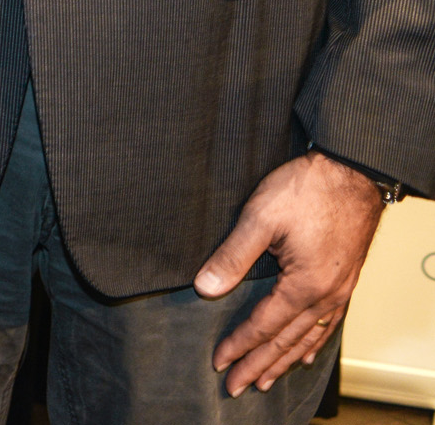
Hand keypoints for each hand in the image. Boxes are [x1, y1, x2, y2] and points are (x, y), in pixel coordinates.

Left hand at [198, 151, 385, 395]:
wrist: (352, 171)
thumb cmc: (307, 189)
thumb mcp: (259, 218)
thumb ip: (232, 257)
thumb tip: (205, 289)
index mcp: (304, 285)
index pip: (264, 326)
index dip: (240, 345)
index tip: (219, 363)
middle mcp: (326, 295)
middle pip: (288, 341)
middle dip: (260, 365)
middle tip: (237, 387)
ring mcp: (340, 289)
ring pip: (310, 337)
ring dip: (285, 360)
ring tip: (266, 379)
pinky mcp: (345, 278)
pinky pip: (329, 322)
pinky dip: (314, 342)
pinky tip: (307, 352)